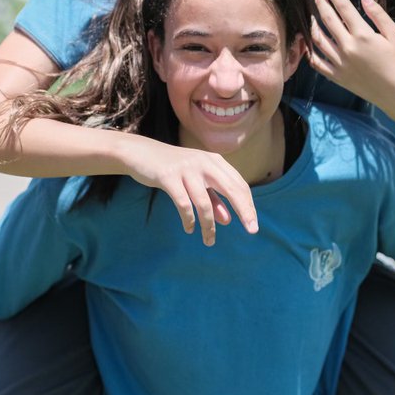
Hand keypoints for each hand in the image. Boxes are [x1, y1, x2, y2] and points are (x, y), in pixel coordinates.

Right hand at [125, 139, 257, 246]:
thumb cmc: (173, 168)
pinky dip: (189, 219)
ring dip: (209, 225)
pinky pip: (183, 203)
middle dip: (244, 211)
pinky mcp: (168, 177)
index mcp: (214, 161)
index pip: (239, 185)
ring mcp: (186, 169)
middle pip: (231, 189)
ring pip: (204, 202)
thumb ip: (213, 199)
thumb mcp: (196, 181)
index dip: (248, 205)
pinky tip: (190, 229)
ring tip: (209, 241)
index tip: (253, 226)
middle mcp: (204, 163)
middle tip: (251, 230)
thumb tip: (228, 220)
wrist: (141, 153)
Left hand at [310, 0, 394, 117]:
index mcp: (362, 35)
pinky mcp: (337, 77)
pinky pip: (317, 63)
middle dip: (321, 4)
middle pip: (328, 20)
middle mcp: (348, 47)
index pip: (343, 8)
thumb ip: (378, 15)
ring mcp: (340, 63)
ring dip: (313, 25)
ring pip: (318, 40)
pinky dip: (311, 52)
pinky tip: (310, 44)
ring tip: (313, 16)